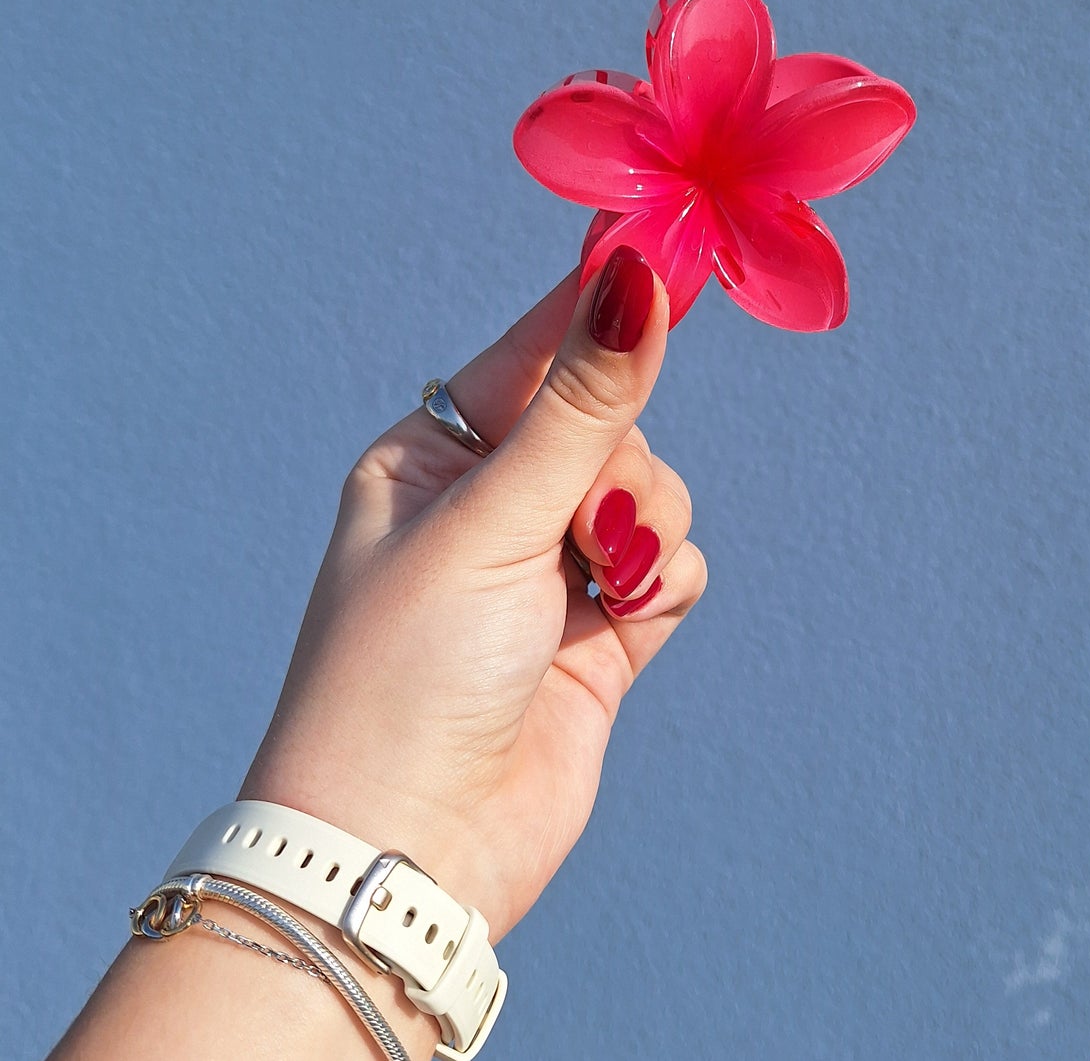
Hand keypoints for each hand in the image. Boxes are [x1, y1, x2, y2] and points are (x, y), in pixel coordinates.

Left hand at [241, 248, 705, 943]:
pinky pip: (675, 560)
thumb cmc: (409, 673)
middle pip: (610, 421)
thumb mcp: (492, 522)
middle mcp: (492, 501)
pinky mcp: (603, 627)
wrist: (411, 855)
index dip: (601, 303)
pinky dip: (666, 577)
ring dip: (645, 526)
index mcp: (433, 455)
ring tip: (600, 586)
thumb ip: (580, 405)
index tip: (671, 239)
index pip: (534, 349)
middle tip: (586, 525)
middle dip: (617, 464)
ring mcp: (550, 565)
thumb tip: (635, 277)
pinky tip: (625, 614)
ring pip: (652, 487)